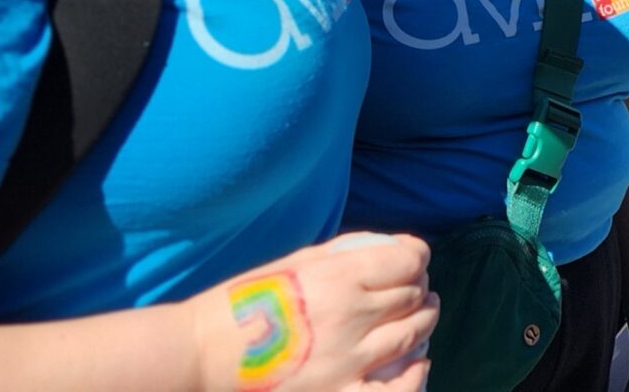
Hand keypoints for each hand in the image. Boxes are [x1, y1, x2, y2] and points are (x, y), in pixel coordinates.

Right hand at [191, 233, 436, 391]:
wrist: (204, 352)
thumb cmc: (245, 302)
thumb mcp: (296, 261)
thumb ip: (344, 255)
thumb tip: (388, 250)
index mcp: (340, 277)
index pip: (409, 261)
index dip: (417, 257)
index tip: (412, 259)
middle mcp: (352, 316)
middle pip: (414, 296)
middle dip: (419, 287)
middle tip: (415, 287)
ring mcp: (349, 360)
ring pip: (414, 335)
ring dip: (424, 320)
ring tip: (422, 313)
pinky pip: (397, 389)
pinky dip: (416, 373)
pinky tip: (419, 362)